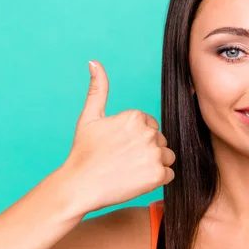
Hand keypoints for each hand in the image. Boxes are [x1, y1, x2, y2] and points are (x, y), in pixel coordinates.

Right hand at [59, 60, 175, 213]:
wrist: (79, 186)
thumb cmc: (83, 152)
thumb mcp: (89, 117)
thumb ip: (98, 88)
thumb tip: (94, 62)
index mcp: (135, 116)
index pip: (151, 126)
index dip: (137, 138)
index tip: (120, 147)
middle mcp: (148, 132)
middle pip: (161, 141)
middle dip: (147, 150)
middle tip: (124, 160)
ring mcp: (154, 153)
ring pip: (167, 157)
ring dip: (154, 164)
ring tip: (131, 170)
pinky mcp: (158, 174)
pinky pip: (169, 174)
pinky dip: (157, 179)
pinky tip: (137, 180)